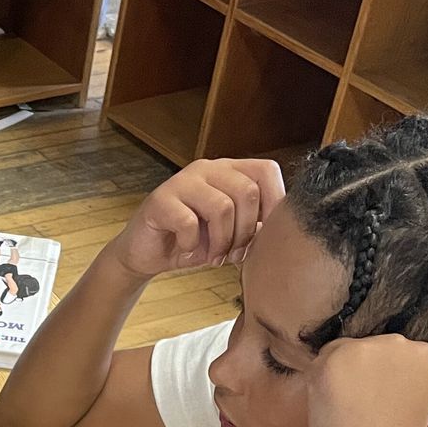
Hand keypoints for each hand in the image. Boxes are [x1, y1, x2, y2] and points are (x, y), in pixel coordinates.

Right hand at [102, 158, 286, 278]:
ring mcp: (183, 181)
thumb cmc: (192, 242)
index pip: (267, 171)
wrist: (147, 253)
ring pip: (221, 207)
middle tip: (234, 255)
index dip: (274, 203)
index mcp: (229, 171)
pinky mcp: (160, 200)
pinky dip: (192, 245)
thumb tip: (280, 230)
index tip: (266, 235)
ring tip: (213, 257)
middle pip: (247, 191)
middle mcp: (208, 169)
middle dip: (246, 232)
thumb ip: (254, 225)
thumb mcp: (230, 234)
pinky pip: (188, 223)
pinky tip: (186, 252)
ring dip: (221, 242)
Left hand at [306, 337, 427, 426]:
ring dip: (339, 377)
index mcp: (427, 355)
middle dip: (361, 375)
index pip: (394, 353)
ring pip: (343, 352)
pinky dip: (319, 384)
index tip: (378, 404)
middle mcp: (399, 344)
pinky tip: (329, 406)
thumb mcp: (425, 410)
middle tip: (361, 410)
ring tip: (347, 410)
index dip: (380, 381)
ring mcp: (365, 349)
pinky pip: (319, 363)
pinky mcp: (334, 359)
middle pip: (369, 349)